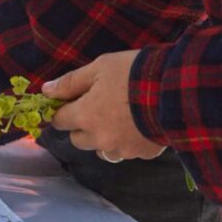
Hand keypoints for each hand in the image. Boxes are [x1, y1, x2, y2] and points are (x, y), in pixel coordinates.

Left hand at [42, 51, 164, 161]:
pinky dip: (127, 142)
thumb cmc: (134, 73)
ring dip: (103, 138)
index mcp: (84, 117)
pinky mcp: (141, 154)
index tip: (71, 102)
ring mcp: (120, 149)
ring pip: (101, 149)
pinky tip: (137, 126)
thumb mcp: (100, 67)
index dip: (63, 111)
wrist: (175, 90)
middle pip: (77, 139)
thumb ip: (70, 82)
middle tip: (97, 108)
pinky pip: (126, 152)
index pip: (59, 121)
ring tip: (118, 119)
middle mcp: (98, 139)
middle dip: (82, 126)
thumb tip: (45, 91)